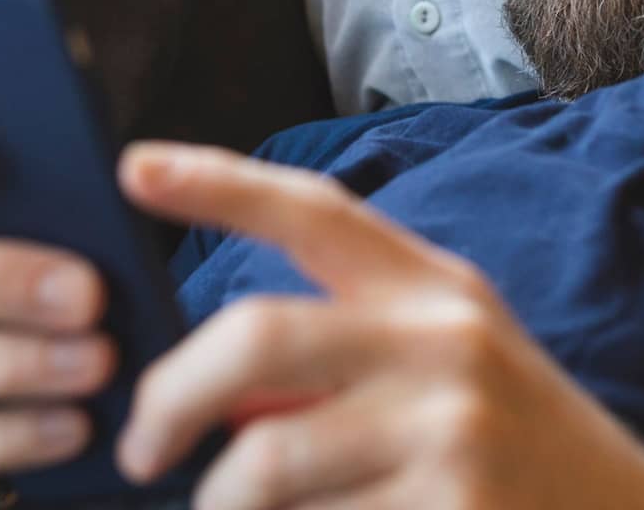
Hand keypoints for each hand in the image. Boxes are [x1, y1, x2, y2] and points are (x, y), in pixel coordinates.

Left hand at [112, 141, 643, 509]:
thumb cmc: (509, 446)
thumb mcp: (445, 368)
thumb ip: (340, 357)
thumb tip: (210, 394)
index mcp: (433, 288)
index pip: (313, 210)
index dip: (218, 183)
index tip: (133, 168)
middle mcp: (443, 341)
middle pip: (256, 334)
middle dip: (170, 399)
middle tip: (141, 450)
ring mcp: (448, 430)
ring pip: (263, 461)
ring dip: (221, 505)